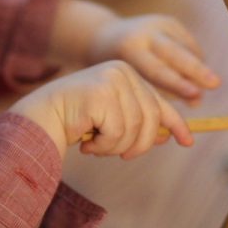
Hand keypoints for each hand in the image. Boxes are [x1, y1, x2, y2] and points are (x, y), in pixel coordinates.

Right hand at [9, 61, 192, 158]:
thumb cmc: (74, 119)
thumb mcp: (111, 117)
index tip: (187, 142)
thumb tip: (166, 136)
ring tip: (96, 146)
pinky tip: (87, 144)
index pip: (158, 101)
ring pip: (134, 128)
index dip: (175, 123)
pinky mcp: (101, 94)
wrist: (40, 118)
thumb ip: (136, 120)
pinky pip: (117, 132)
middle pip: (150, 118)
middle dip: (138, 144)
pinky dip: (104, 147)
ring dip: (115, 147)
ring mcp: (112, 80)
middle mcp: (122, 71)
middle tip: (122, 156)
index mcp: (126, 72)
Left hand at [90, 14, 220, 104]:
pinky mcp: (169, 21)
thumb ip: (158, 93)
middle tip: (216, 83)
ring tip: (210, 85)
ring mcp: (158, 24)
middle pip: (176, 53)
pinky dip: (196, 58)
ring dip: (199, 68)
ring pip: (186, 48)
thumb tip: (197, 102)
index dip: (177, 84)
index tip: (196, 95)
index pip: (156, 70)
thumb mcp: (130, 81)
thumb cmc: (119, 69)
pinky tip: (198, 72)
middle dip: (197, 70)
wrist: (105, 36)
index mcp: (129, 50)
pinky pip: (189, 44)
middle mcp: (145, 33)